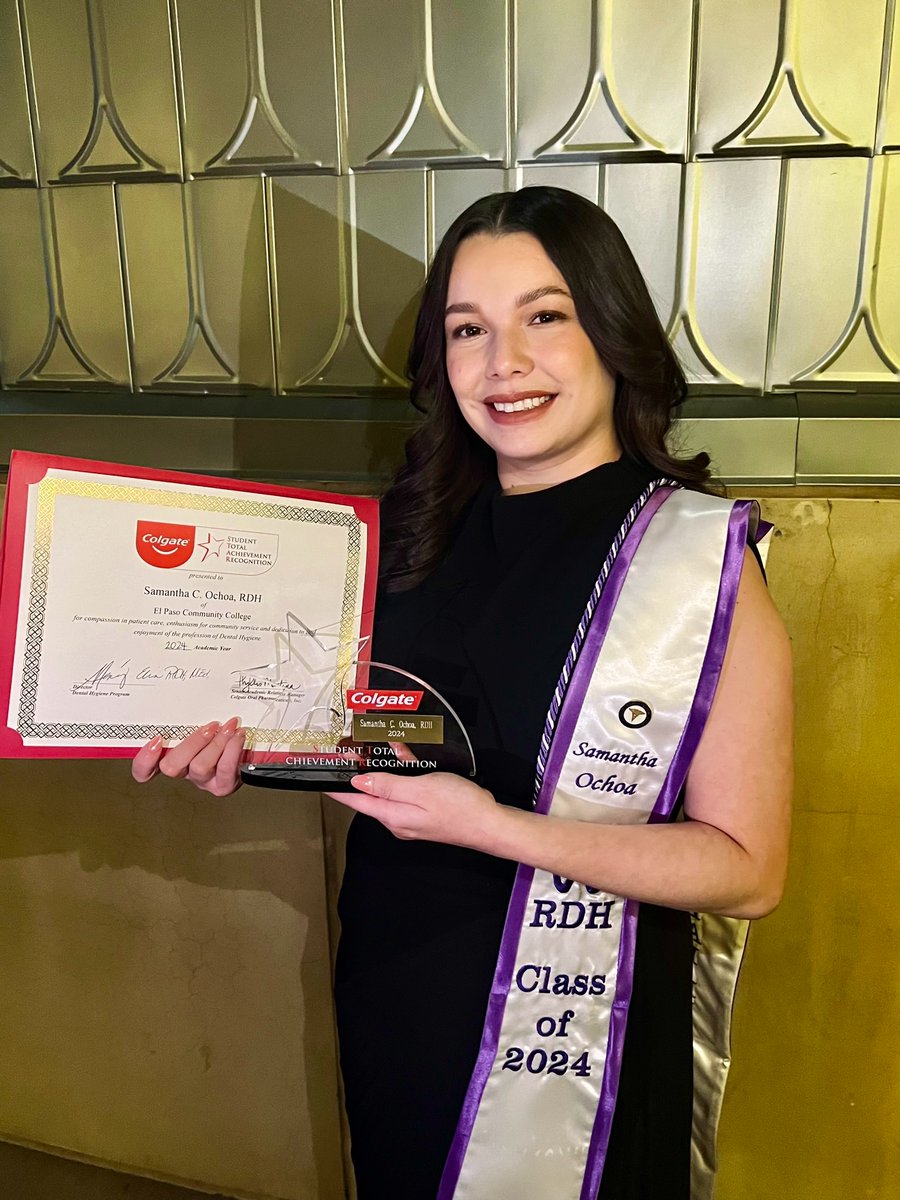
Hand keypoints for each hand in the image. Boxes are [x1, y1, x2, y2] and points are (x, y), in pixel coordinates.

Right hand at [131, 718, 245, 796]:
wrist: (255, 746)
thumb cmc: (224, 728)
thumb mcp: (202, 719)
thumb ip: (190, 713)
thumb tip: (188, 689)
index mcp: (173, 756)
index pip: (144, 770)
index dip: (144, 761)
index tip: (155, 740)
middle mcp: (185, 771)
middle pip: (171, 767)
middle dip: (191, 743)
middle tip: (209, 727)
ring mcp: (203, 780)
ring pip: (199, 767)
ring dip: (216, 743)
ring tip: (229, 728)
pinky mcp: (223, 785)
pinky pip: (224, 770)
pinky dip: (231, 750)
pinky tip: (238, 736)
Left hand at [326, 766, 499, 846]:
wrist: (490, 823)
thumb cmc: (459, 807)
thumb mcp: (420, 789)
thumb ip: (388, 784)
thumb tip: (359, 781)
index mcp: (392, 815)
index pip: (355, 800)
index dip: (336, 788)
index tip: (320, 778)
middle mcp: (397, 819)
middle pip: (370, 793)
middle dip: (361, 772)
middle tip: (351, 750)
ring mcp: (411, 817)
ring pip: (389, 788)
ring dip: (387, 767)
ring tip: (384, 745)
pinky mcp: (425, 812)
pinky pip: (406, 790)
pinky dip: (405, 772)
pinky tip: (409, 757)